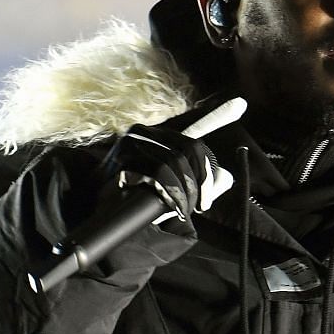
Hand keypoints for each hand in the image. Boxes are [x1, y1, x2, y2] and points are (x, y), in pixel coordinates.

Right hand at [101, 107, 231, 220]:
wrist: (97, 215)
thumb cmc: (133, 203)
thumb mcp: (171, 193)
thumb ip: (197, 184)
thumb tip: (227, 177)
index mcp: (157, 138)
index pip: (193, 135)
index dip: (216, 125)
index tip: (236, 117)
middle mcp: (144, 134)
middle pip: (189, 148)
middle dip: (200, 181)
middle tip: (199, 206)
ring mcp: (132, 142)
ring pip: (175, 161)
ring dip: (184, 191)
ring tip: (180, 210)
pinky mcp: (123, 155)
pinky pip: (159, 173)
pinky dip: (171, 192)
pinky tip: (172, 206)